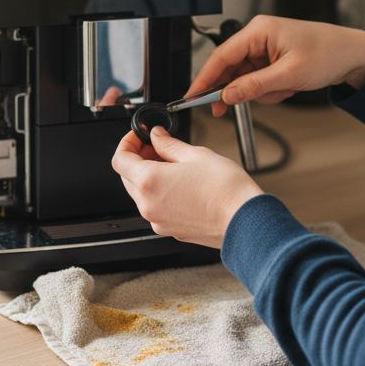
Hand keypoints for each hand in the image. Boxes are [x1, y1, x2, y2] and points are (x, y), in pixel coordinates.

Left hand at [110, 127, 263, 248]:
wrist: (244, 220)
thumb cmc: (225, 190)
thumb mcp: (195, 154)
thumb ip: (168, 144)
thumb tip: (157, 136)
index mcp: (148, 182)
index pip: (120, 159)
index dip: (127, 143)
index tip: (139, 136)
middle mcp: (148, 205)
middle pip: (127, 177)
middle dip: (138, 159)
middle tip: (157, 147)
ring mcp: (157, 220)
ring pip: (140, 194)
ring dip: (149, 177)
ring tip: (174, 165)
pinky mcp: (169, 229)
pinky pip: (155, 208)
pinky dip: (160, 193)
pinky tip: (180, 184)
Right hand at [188, 16, 364, 116]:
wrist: (354, 55)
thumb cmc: (329, 53)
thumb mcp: (289, 75)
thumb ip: (254, 86)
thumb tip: (227, 95)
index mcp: (258, 31)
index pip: (221, 56)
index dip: (204, 78)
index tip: (192, 97)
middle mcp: (258, 37)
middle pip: (229, 69)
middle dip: (236, 90)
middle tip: (224, 110)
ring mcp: (265, 49)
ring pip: (245, 80)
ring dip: (262, 92)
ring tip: (285, 89)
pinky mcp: (272, 60)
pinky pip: (259, 82)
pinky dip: (271, 91)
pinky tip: (288, 88)